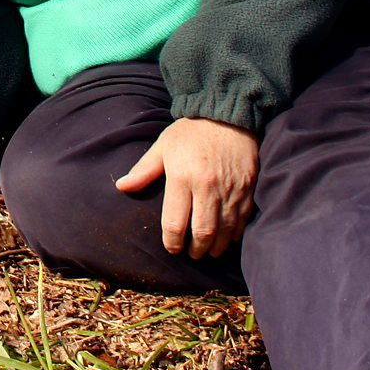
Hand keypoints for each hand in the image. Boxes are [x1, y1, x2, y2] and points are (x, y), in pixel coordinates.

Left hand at [114, 116, 258, 258]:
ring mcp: (230, 189)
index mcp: (182, 177)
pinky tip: (226, 239)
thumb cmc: (190, 132)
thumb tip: (121, 187)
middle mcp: (207, 186)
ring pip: (224, 231)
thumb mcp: (162, 146)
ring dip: (215, 247)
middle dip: (196, 250)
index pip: (175, 223)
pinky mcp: (248, 188)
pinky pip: (241, 220)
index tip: (172, 248)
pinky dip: (233, 235)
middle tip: (191, 254)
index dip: (172, 243)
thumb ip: (143, 170)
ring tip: (208, 251)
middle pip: (202, 233)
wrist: (227, 115)